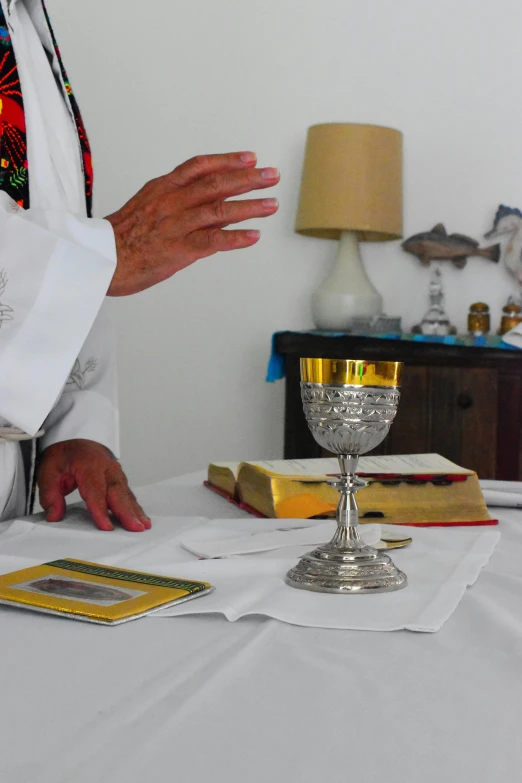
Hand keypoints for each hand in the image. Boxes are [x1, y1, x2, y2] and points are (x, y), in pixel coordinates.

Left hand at [38, 439, 150, 532]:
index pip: (95, 490)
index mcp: (89, 464)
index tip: (106, 527)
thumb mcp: (48, 471)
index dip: (101, 509)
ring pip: (127, 494)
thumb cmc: (64, 457)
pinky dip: (136, 507)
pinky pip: (129, 494)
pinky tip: (142, 519)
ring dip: (136, 511)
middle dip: (127, 512)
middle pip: (117, 492)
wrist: (76, 441)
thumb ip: (50, 495)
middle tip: (135, 528)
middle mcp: (107, 467)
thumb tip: (54, 516)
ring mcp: (116, 473)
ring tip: (143, 526)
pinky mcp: (120, 479)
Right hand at [105, 151, 279, 295]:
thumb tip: (205, 200)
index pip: (199, 167)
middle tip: (272, 176)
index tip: (250, 158)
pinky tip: (254, 236)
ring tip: (271, 204)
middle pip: (215, 184)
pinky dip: (236, 238)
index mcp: (162, 189)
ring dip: (249, 207)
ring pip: (219, 210)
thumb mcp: (146, 206)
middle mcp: (171, 202)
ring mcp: (175, 226)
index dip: (227, 161)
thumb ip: (174, 201)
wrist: (101, 260)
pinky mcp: (178, 250)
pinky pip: (212, 241)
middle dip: (248, 179)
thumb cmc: (122, 237)